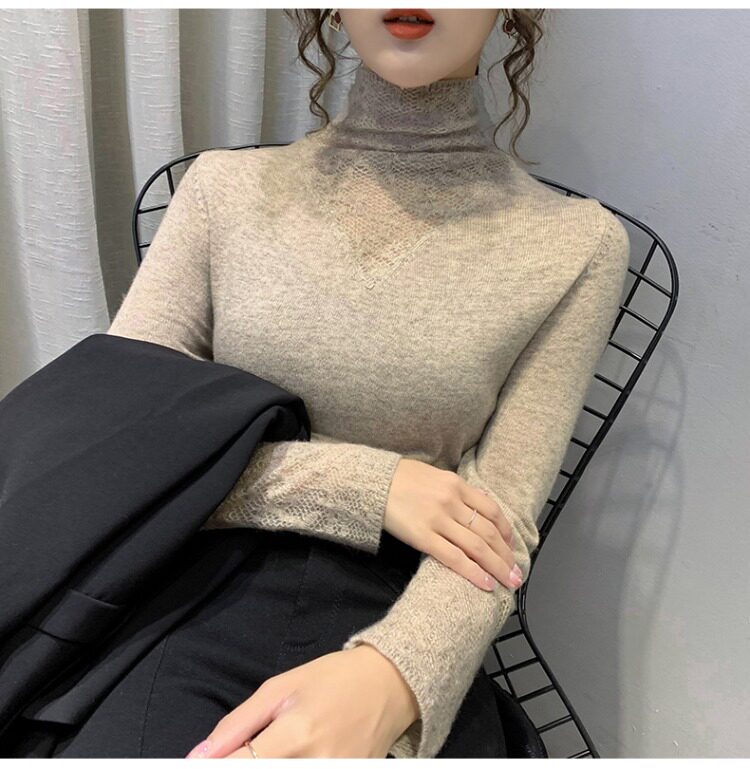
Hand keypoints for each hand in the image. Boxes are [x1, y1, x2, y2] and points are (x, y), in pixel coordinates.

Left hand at [184, 644, 418, 757]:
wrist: (388, 685)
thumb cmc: (331, 679)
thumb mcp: (281, 688)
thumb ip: (237, 724)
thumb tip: (198, 756)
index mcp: (295, 734)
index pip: (239, 767)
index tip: (198, 766)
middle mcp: (316, 764)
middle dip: (240, 768)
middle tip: (246, 752)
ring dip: (266, 768)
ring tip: (276, 750)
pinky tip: (292, 758)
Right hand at [384, 458, 521, 591]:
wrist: (370, 482)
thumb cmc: (399, 478)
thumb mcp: (433, 476)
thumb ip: (454, 491)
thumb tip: (471, 509)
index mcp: (456, 484)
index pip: (491, 510)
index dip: (506, 531)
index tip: (511, 546)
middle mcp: (451, 502)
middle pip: (489, 532)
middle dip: (506, 555)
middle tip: (517, 572)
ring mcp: (438, 520)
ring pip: (477, 547)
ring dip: (497, 567)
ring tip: (509, 582)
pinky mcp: (422, 537)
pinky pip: (454, 558)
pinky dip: (473, 572)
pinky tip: (486, 583)